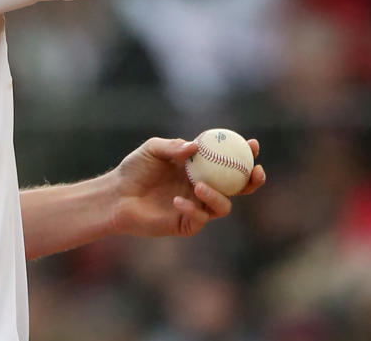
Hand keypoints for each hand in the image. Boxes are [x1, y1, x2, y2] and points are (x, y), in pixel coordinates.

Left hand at [108, 137, 265, 237]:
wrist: (116, 196)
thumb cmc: (134, 169)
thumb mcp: (152, 149)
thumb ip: (174, 147)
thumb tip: (196, 146)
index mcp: (199, 167)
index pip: (228, 160)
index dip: (245, 154)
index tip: (253, 144)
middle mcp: (202, 187)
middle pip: (238, 187)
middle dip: (252, 180)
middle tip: (255, 171)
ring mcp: (196, 206)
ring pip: (223, 206)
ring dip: (217, 196)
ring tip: (199, 186)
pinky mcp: (186, 225)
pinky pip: (199, 220)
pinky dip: (193, 210)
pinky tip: (176, 201)